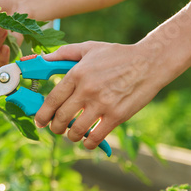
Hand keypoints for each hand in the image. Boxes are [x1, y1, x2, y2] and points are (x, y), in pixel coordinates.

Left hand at [34, 41, 165, 149]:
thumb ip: (63, 53)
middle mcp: (87, 90)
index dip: (42, 114)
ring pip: (76, 130)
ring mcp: (102, 104)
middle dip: (54, 127)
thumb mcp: (88, 48)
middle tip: (56, 128)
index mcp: (77, 74)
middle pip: (60, 118)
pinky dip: (88, 143)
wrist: (150, 62)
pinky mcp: (117, 116)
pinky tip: (87, 140)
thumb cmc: (117, 55)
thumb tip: (42, 58)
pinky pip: (96, 137)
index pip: (52, 100)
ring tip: (72, 134)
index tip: (40, 121)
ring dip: (70, 136)